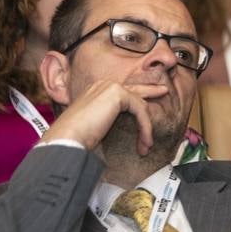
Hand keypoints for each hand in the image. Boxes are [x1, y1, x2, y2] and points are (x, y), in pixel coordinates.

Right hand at [40, 79, 168, 154]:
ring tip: (147, 146)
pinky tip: (145, 142)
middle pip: (134, 89)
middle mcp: (102, 85)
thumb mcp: (98, 126)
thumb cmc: (77, 138)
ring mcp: (110, 87)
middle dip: (151, 90)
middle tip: (164, 91)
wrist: (66, 139)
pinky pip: (141, 111)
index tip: (150, 99)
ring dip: (146, 129)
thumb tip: (124, 124)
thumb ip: (111, 119)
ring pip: (140, 106)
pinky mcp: (118, 94)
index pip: (123, 92)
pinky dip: (145, 128)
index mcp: (95, 91)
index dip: (138, 96)